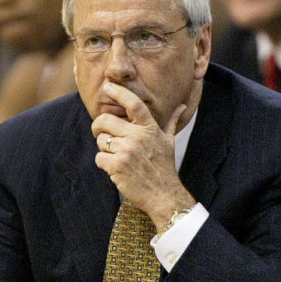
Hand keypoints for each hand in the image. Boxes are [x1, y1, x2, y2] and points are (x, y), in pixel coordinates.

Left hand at [91, 82, 194, 228]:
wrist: (164, 195)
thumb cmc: (164, 167)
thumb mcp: (169, 142)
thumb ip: (171, 122)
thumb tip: (182, 106)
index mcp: (149, 128)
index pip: (133, 103)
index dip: (118, 92)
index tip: (108, 86)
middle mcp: (138, 137)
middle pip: (105, 120)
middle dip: (98, 127)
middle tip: (100, 133)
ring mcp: (127, 151)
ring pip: (101, 140)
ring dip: (104, 148)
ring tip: (117, 156)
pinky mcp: (117, 166)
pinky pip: (99, 158)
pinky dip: (104, 163)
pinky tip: (115, 169)